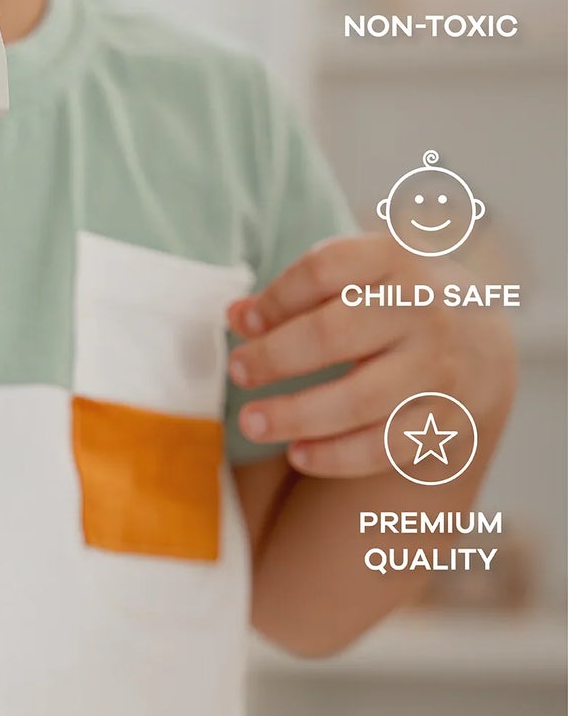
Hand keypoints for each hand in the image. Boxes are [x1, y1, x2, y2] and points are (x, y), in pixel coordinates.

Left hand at [225, 234, 515, 477]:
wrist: (479, 345)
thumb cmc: (390, 303)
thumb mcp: (355, 278)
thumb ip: (295, 293)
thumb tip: (236, 316)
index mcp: (395, 259)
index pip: (324, 269)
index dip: (276, 297)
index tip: (244, 323)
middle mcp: (424, 309)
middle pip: (332, 334)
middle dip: (275, 357)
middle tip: (237, 371)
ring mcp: (438, 367)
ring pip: (358, 399)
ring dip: (296, 415)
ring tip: (251, 423)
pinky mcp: (447, 419)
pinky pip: (385, 446)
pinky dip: (336, 455)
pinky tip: (297, 454)